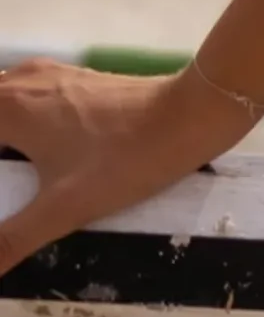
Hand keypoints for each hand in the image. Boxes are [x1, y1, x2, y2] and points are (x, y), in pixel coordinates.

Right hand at [0, 57, 258, 279]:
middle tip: (7, 194)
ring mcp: (51, 75)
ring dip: (0, 134)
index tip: (2, 196)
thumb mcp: (62, 209)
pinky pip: (25, 97)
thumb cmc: (125, 159)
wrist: (191, 116)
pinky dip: (13, 122)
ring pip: (2, 100)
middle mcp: (22, 80)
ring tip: (12, 181)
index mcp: (8, 105)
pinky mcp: (75, 80)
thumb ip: (10, 241)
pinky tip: (29, 156)